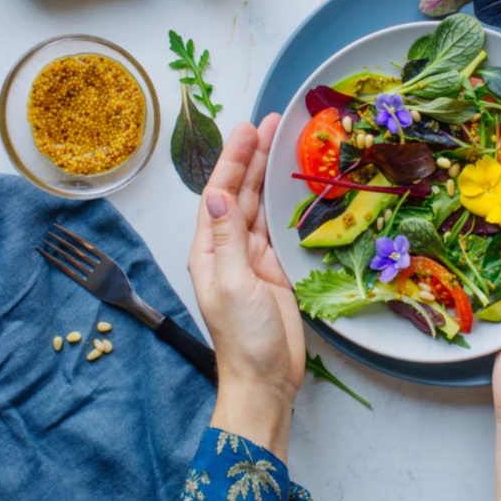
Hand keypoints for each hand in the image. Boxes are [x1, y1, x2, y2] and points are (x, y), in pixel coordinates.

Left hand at [188, 113, 303, 461]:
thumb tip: (218, 197)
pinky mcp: (274, 268)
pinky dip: (283, 202)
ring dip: (267, 173)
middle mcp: (228, 248)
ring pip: (259, 205)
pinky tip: (291, 183)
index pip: (220, 193)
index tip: (248, 129)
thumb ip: (227, 241)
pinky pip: (276, 226)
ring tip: (281, 140)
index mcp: (209, 250)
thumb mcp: (233, 286)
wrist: (265, 378)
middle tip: (271, 122)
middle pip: (240, 192)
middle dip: (252, 156)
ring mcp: (251, 257)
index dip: (234, 160)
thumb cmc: (244, 339)